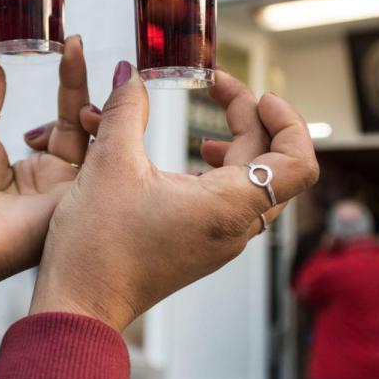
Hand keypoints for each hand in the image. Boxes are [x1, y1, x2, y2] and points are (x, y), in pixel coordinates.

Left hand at [0, 33, 90, 331]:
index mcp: (33, 166)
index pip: (63, 115)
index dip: (70, 79)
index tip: (70, 43)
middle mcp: (57, 179)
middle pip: (83, 122)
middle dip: (80, 82)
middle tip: (75, 43)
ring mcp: (71, 193)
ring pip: (97, 139)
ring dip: (91, 100)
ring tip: (74, 62)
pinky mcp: (79, 204)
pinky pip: (102, 163)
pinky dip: (102, 131)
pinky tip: (91, 103)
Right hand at [29, 62, 318, 330]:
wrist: (80, 304)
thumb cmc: (97, 245)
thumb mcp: (109, 163)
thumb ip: (125, 110)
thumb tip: (129, 74)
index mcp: (228, 205)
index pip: (298, 162)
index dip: (288, 120)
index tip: (257, 94)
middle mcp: (235, 226)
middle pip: (277, 165)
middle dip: (254, 120)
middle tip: (218, 90)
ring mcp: (221, 241)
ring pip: (257, 185)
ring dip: (242, 148)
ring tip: (208, 133)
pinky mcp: (203, 247)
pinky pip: (234, 203)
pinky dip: (224, 173)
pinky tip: (192, 162)